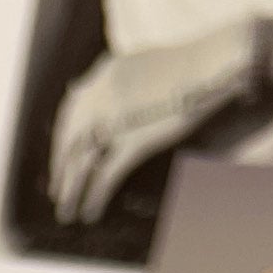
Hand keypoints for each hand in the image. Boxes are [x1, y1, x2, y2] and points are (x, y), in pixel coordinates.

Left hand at [49, 13, 264, 222]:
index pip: (71, 108)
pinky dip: (95, 196)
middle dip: (60, 168)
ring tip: (67, 211)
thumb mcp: (145, 64)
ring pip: (81, 161)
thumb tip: (103, 97)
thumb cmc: (191, 65)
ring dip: (70, 190)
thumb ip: (121, 79)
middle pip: (70, 138)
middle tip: (56, 191)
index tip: (59, 155)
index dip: (61, 136)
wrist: (215, 61)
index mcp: (105, 73)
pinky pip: (105, 174)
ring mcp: (116, 117)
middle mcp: (103, 93)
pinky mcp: (134, 140)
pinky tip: (91, 211)